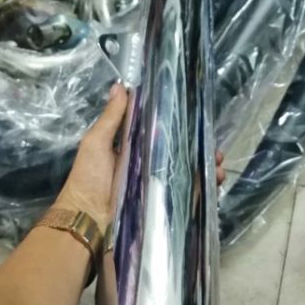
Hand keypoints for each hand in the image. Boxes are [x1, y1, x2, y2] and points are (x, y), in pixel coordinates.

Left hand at [53, 84, 226, 232]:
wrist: (87, 219)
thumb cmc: (89, 178)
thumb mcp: (96, 143)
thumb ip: (111, 118)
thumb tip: (120, 86)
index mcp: (134, 148)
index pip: (163, 133)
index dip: (182, 128)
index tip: (199, 120)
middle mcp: (149, 165)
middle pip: (181, 154)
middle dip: (201, 151)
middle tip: (216, 150)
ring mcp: (156, 186)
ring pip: (188, 174)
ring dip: (206, 169)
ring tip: (218, 167)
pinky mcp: (160, 205)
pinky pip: (186, 196)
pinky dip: (204, 190)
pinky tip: (215, 183)